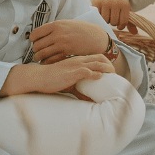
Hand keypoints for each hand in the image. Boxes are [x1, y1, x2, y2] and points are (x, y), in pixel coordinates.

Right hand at [0, 54, 115, 98]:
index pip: (96, 57)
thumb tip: (86, 97)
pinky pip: (87, 71)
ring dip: (106, 69)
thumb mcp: (68, 81)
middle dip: (109, 65)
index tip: (111, 70)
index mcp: (77, 60)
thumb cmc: (52, 79)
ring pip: (96, 63)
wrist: (40, 77)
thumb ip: (78, 86)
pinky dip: (96, 74)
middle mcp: (78, 61)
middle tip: (115, 73)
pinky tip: (100, 78)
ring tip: (112, 75)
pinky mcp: (72, 72)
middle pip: (99, 58)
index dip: (105, 62)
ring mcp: (75, 65)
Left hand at [29, 19, 108, 63]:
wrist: (96, 37)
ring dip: (38, 58)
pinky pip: (51, 60)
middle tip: (36, 52)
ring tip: (38, 59)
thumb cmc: (82, 30)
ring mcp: (62, 44)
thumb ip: (55, 28)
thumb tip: (42, 33)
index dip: (32, 39)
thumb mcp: (67, 23)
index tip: (34, 42)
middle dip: (35, 50)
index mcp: (56, 25)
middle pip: (37, 45)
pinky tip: (46, 62)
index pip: (35, 34)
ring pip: (42, 54)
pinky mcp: (66, 53)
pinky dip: (46, 62)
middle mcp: (57, 34)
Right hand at [92, 0, 136, 32]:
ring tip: (107, 16)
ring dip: (106, 21)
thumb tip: (135, 33)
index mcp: (125, 5)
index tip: (119, 25)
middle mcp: (115, 3)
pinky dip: (99, 17)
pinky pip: (98, 16)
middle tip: (112, 18)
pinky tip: (101, 13)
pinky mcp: (96, 3)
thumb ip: (130, 22)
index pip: (123, 22)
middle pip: (114, 22)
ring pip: (105, 20)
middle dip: (113, 23)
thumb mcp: (126, 10)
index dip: (121, 26)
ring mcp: (105, 2)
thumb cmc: (119, 3)